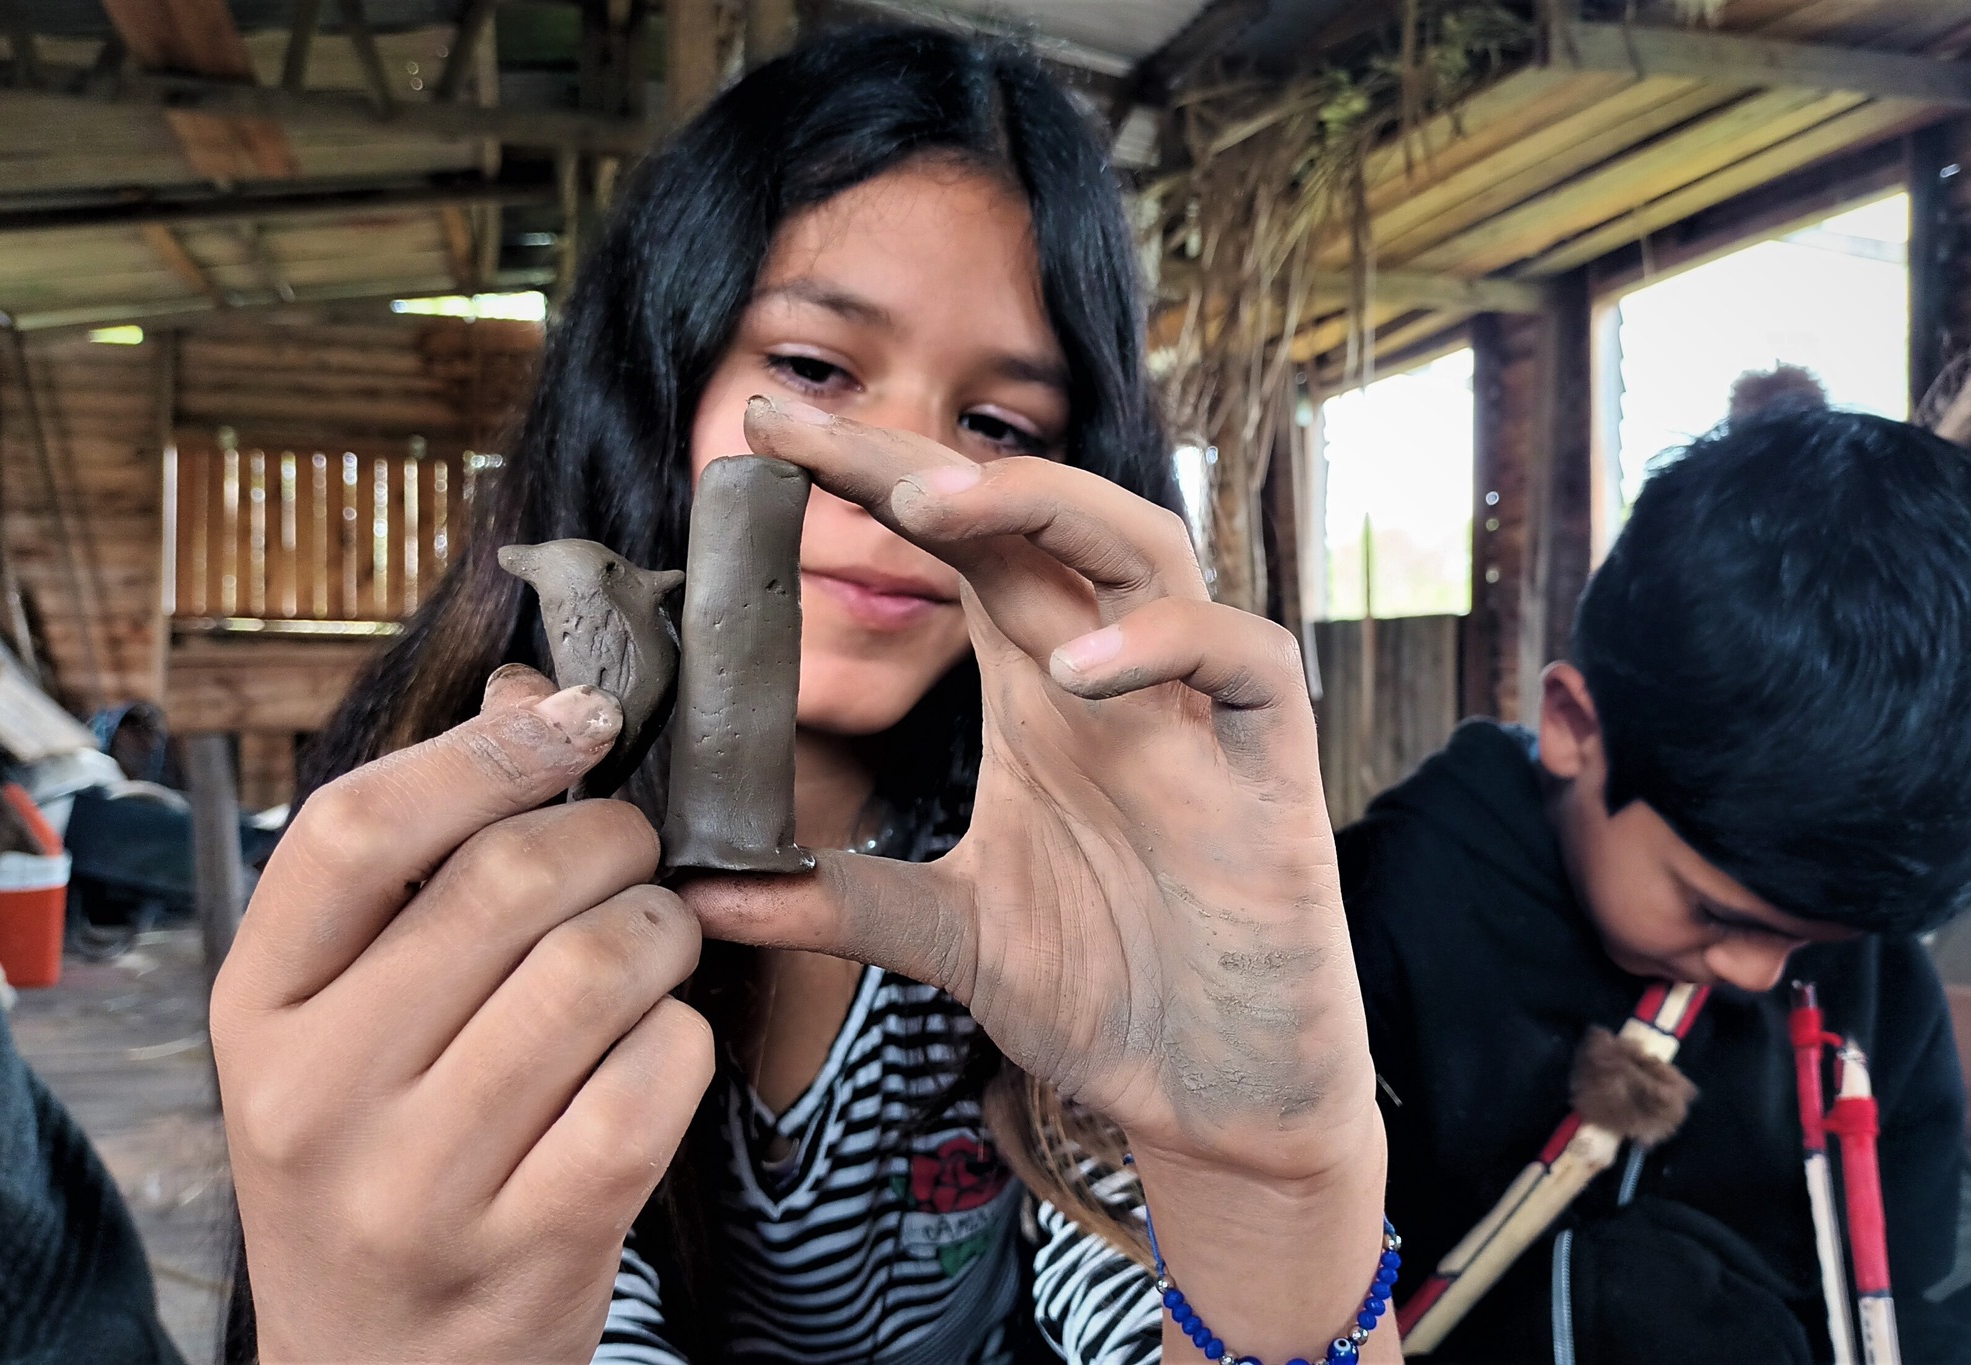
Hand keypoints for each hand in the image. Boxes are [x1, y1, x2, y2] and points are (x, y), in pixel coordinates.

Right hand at [211, 667, 713, 1363]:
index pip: (356, 828)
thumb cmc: (380, 1162)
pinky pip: (659, 1072)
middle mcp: (318, 1096)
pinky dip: (682, 1036)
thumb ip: (420, 876)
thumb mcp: (342, 1028)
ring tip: (649, 947)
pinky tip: (653, 1047)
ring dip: (660, 931)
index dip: (488, 748)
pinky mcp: (540, 1243)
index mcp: (256, 1014)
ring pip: (601, 966)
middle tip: (631, 857)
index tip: (577, 717)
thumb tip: (530, 695)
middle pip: (508, 882)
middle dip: (611, 840)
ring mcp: (425, 1182)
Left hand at [689, 397, 1377, 1183]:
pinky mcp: (1272, 775)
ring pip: (1150, 550)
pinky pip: (1248, 662)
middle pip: (1040, 518)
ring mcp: (1197, 718)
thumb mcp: (948, 935)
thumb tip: (698, 891)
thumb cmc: (1106, 988)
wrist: (1218, 1092)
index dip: (875, 480)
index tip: (768, 431)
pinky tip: (1078, 675)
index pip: (960, 549)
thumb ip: (838, 899)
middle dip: (935, 464)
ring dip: (1051, 510)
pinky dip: (1169, 645)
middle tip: (825, 436)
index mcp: (1037, 691)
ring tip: (942, 505)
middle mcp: (1113, 679)